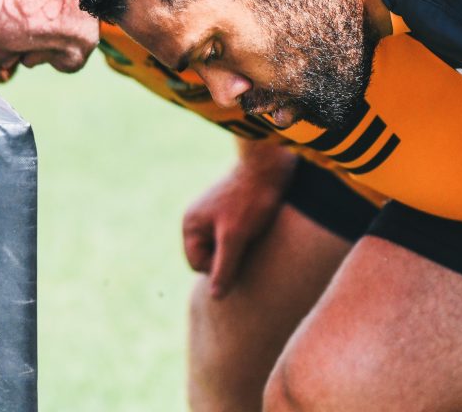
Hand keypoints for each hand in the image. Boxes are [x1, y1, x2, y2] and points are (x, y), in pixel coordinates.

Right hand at [182, 147, 296, 298]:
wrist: (270, 165)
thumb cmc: (251, 199)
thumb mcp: (236, 236)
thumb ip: (224, 267)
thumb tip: (215, 296)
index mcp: (191, 224)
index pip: (198, 265)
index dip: (219, 268)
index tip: (240, 253)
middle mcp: (198, 219)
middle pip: (210, 257)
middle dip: (230, 257)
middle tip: (250, 245)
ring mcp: (214, 214)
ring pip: (224, 247)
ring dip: (240, 248)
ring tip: (256, 235)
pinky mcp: (231, 210)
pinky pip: (234, 236)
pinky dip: (246, 237)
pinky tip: (260, 229)